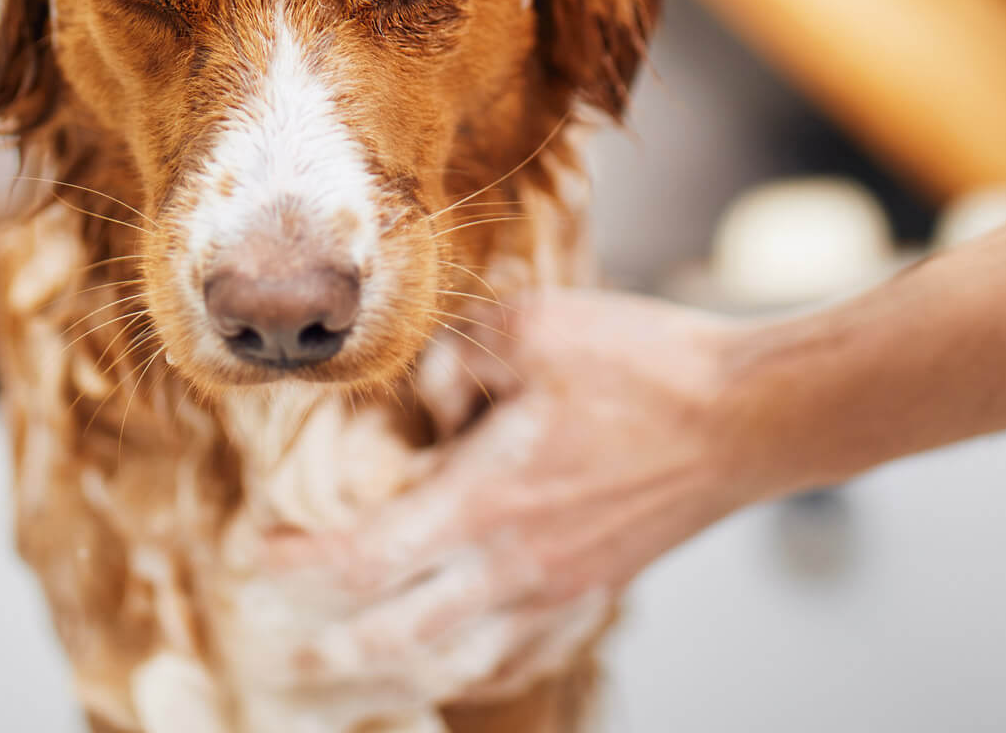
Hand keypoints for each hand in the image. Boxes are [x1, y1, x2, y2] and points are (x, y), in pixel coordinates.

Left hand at [260, 287, 772, 704]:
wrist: (750, 415)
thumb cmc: (644, 366)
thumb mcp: (528, 327)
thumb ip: (451, 359)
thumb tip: (420, 398)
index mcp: (485, 502)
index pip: (361, 558)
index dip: (297, 564)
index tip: (255, 554)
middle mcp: (515, 565)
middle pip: (397, 636)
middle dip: (330, 648)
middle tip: (282, 651)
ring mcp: (561, 590)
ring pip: (456, 663)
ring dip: (392, 675)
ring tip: (350, 679)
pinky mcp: (599, 590)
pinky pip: (522, 657)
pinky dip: (472, 671)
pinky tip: (455, 667)